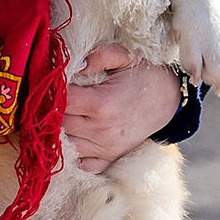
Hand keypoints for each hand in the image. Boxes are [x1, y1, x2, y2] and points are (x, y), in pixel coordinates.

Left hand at [61, 44, 180, 170]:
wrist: (170, 100)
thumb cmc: (144, 75)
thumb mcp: (125, 56)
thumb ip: (99, 56)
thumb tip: (74, 65)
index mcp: (101, 104)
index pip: (61, 102)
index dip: (49, 92)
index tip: (50, 83)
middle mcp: (100, 130)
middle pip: (57, 124)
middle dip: (50, 110)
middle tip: (51, 97)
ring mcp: (104, 148)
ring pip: (64, 144)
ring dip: (57, 131)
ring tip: (59, 115)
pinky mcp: (108, 158)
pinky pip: (80, 163)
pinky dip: (71, 153)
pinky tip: (71, 136)